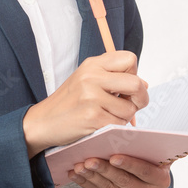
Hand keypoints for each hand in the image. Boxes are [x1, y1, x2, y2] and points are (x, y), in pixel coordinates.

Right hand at [22, 51, 147, 156]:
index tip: (125, 86)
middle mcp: (91, 77)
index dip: (134, 74)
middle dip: (140, 98)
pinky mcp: (92, 117)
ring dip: (124, 117)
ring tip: (107, 116)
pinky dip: (114, 127)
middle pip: (136, 83)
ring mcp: (91, 96)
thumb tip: (144, 84)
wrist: (43, 121)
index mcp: (92, 64)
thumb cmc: (68, 102)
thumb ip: (113, 77)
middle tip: (131, 105)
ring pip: (130, 109)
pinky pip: (119, 124)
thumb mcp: (86, 80)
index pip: (129, 59)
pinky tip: (100, 125)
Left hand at [68, 155, 169, 187]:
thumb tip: (118, 135)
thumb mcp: (148, 158)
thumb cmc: (144, 164)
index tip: (113, 157)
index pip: (145, 171)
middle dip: (104, 169)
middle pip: (124, 181)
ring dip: (91, 176)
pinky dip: (85, 183)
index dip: (129, 164)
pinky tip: (75, 174)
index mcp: (161, 179)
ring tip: (78, 166)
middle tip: (89, 160)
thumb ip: (140, 150)